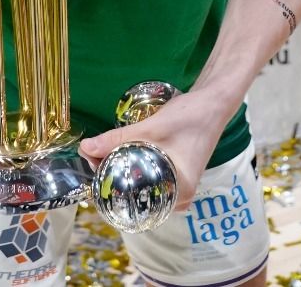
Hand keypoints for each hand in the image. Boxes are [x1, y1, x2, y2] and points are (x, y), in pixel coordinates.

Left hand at [80, 89, 225, 212]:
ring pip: (142, 183)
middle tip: (94, 154)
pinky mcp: (177, 174)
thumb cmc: (189, 117)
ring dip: (123, 168)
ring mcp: (180, 185)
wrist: (214, 102)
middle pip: (137, 192)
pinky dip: (135, 165)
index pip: (134, 198)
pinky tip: (122, 152)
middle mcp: (181, 196)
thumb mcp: (150, 128)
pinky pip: (150, 175)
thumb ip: (117, 139)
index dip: (108, 183)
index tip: (91, 164)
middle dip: (113, 175)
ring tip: (104, 152)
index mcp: (179, 193)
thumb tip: (86, 147)